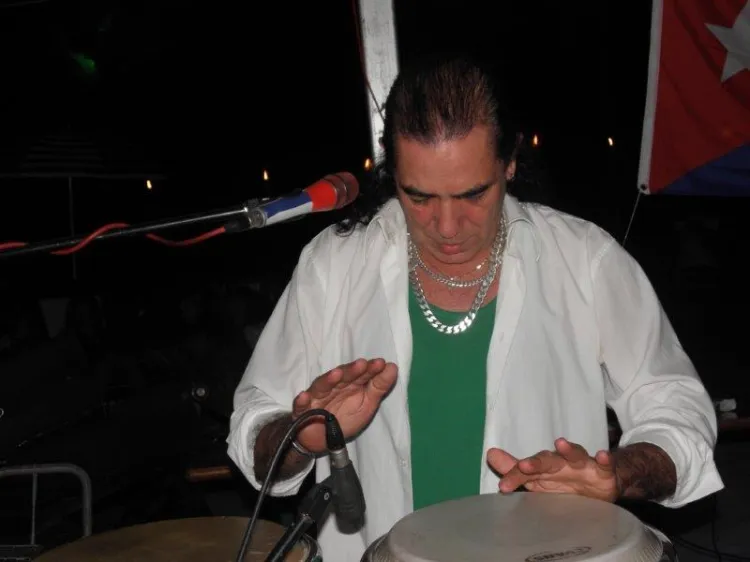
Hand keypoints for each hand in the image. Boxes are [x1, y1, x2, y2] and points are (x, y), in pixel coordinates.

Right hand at [293, 358, 397, 453]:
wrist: (321, 438)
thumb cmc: (346, 417)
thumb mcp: (367, 404)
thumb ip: (379, 387)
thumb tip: (393, 367)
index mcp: (350, 384)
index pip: (360, 374)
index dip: (370, 369)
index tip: (380, 364)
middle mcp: (333, 387)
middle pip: (342, 377)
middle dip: (352, 371)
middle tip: (362, 364)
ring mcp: (317, 398)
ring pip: (322, 387)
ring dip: (328, 380)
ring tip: (336, 374)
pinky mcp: (302, 411)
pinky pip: (301, 406)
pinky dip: (301, 401)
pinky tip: (304, 397)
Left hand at [487, 438, 618, 501]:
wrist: (601, 484)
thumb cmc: (564, 481)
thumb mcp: (539, 480)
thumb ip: (515, 471)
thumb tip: (490, 455)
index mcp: (544, 468)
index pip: (526, 469)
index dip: (514, 476)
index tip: (503, 486)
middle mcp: (561, 463)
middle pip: (547, 460)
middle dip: (536, 462)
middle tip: (524, 466)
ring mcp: (582, 465)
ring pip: (575, 455)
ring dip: (568, 449)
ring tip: (560, 443)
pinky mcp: (603, 471)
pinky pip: (605, 464)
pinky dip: (604, 459)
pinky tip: (602, 455)